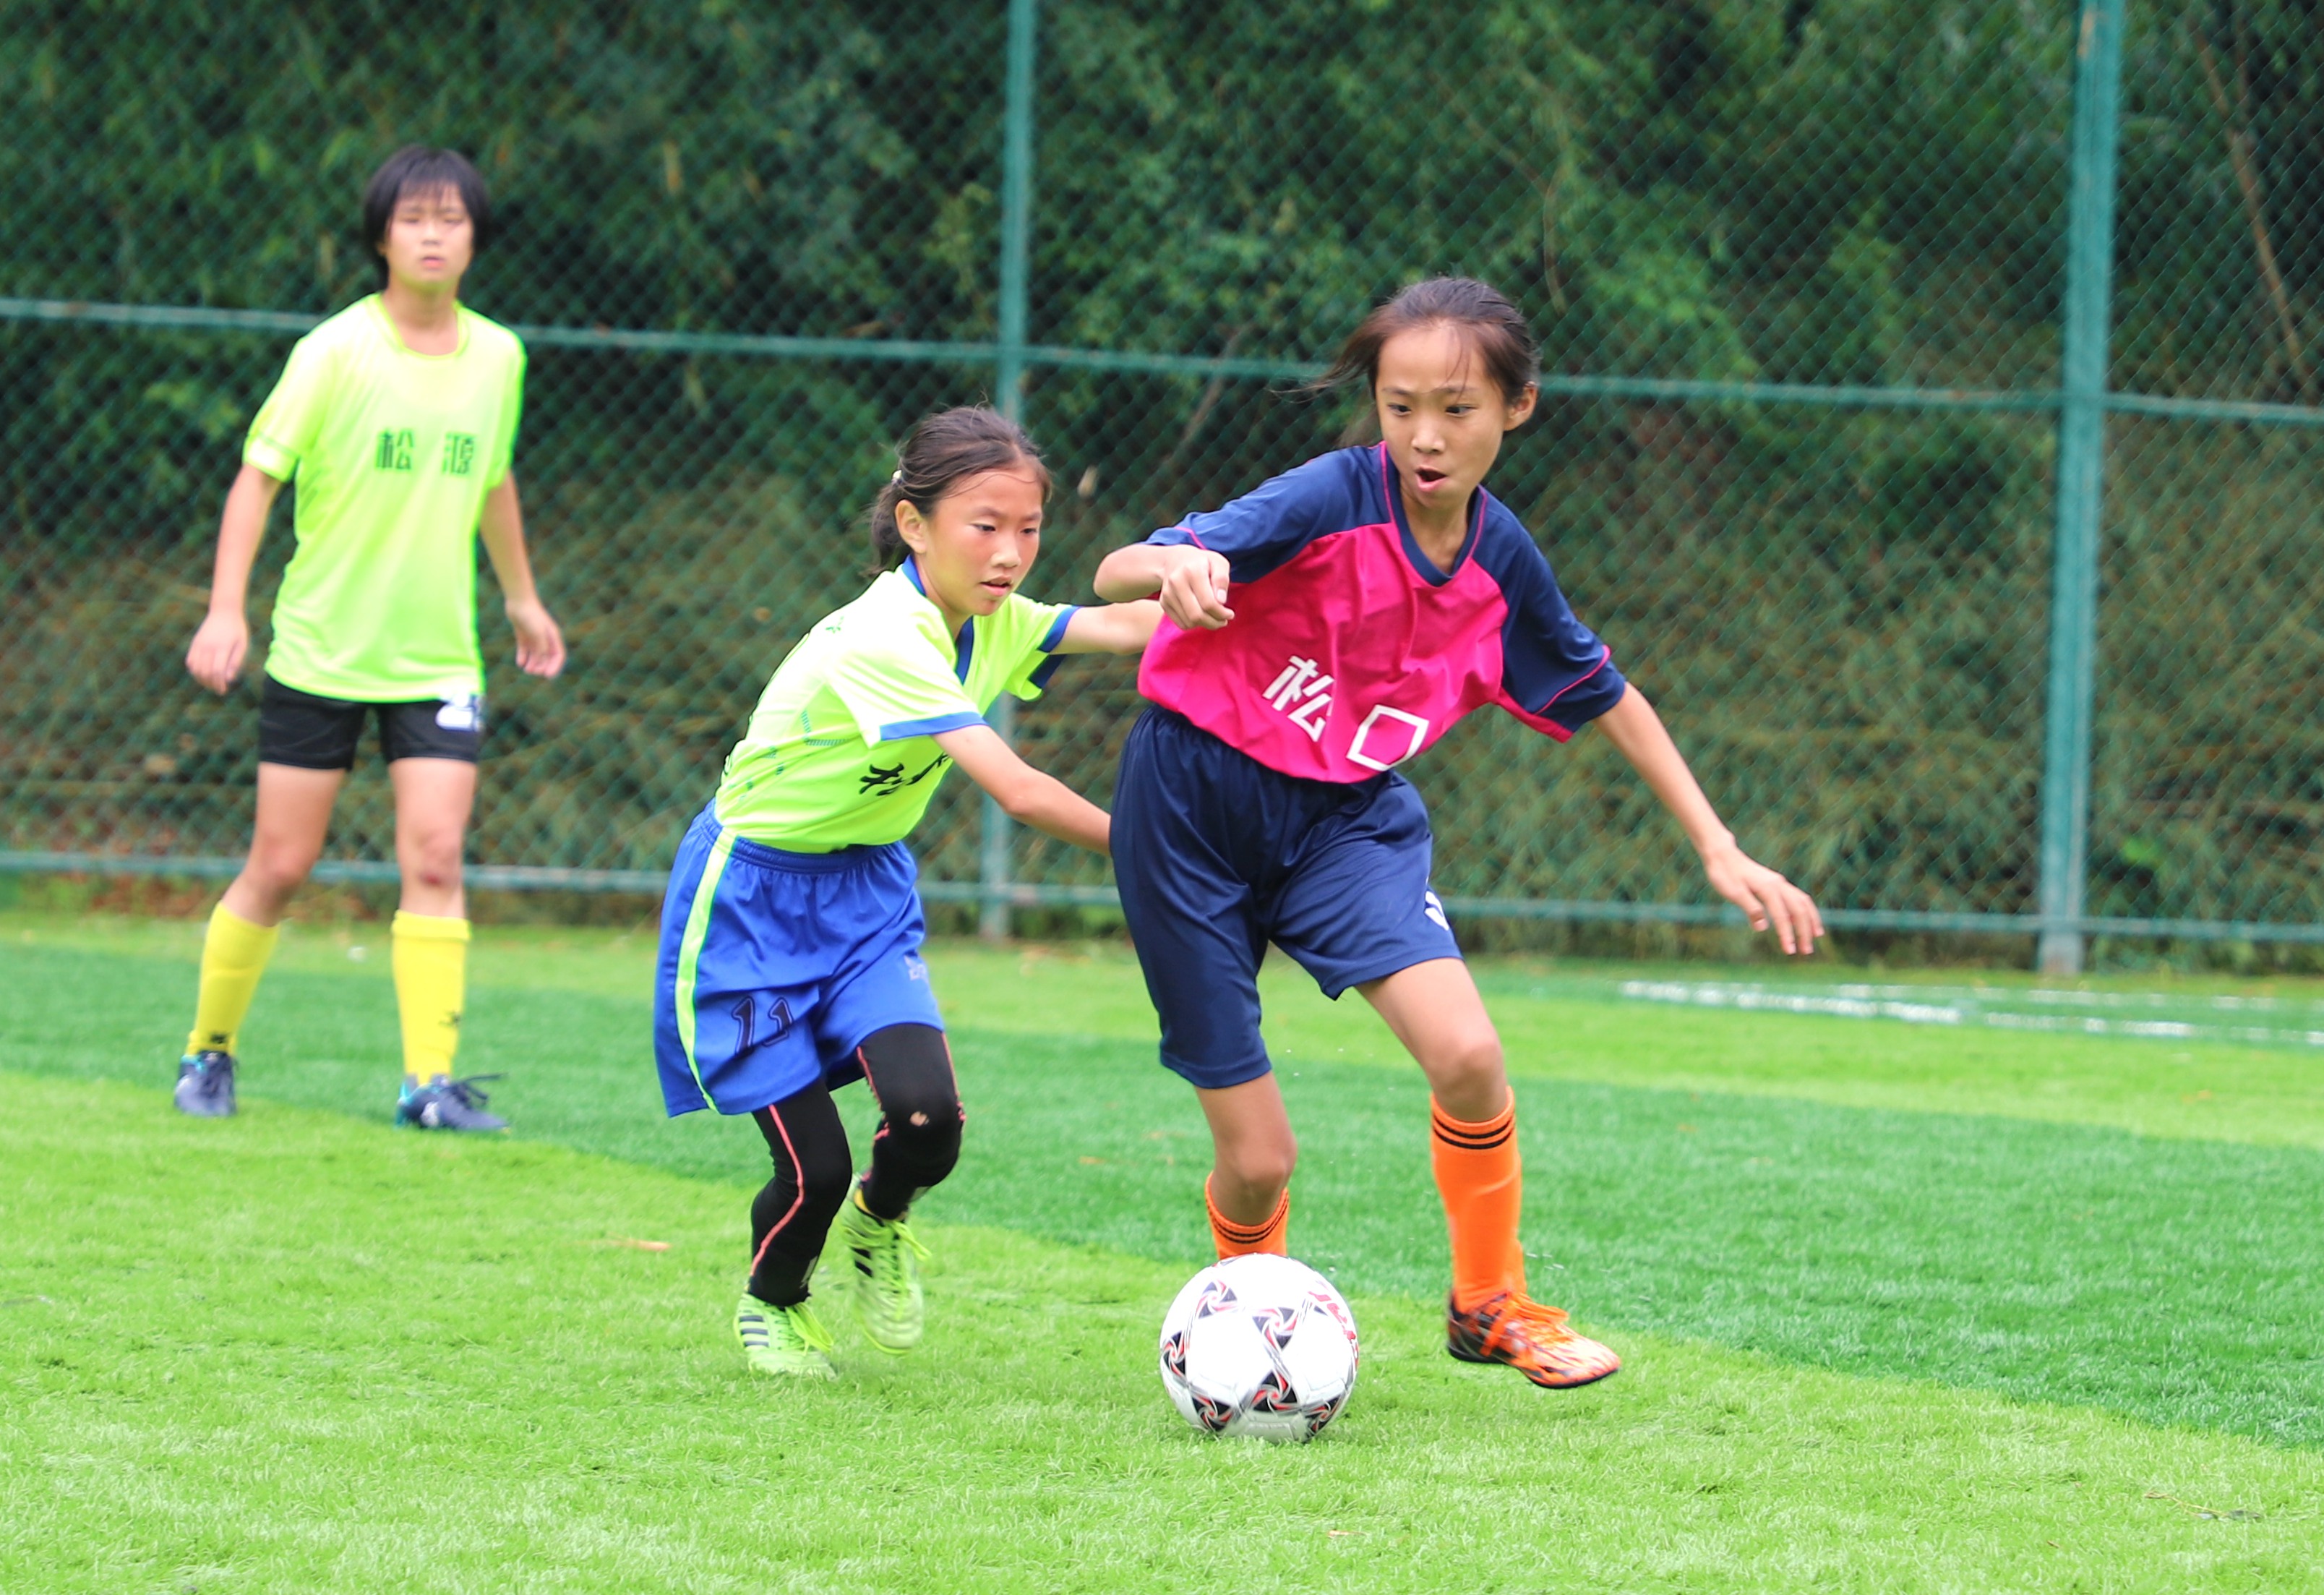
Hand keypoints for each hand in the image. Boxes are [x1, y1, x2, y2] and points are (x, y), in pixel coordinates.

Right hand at [185, 611, 248, 694]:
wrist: (224, 612)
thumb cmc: (237, 630)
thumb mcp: (242, 645)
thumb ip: (236, 662)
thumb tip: (229, 679)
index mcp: (223, 647)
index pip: (217, 671)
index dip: (219, 683)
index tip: (223, 691)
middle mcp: (209, 646)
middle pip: (205, 672)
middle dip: (211, 684)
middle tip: (218, 690)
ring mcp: (200, 644)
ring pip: (195, 668)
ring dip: (201, 680)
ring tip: (210, 684)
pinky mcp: (195, 643)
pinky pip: (190, 661)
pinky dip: (194, 671)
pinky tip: (201, 675)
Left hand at [507, 596, 566, 677]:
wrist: (519, 601)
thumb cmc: (531, 615)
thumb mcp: (538, 632)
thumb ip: (541, 646)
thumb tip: (542, 659)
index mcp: (553, 637)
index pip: (558, 656)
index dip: (555, 666)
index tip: (548, 676)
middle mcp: (545, 638)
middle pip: (546, 657)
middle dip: (541, 666)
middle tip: (533, 672)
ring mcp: (534, 637)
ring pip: (535, 655)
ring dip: (532, 663)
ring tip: (526, 669)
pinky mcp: (524, 635)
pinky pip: (525, 649)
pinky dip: (523, 657)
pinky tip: (520, 663)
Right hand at [1156, 547, 1232, 629]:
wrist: (1176, 560)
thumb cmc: (1202, 562)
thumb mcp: (1218, 563)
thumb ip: (1222, 580)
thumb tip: (1221, 601)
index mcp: (1192, 571)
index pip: (1208, 603)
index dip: (1222, 613)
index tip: (1230, 614)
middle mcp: (1176, 582)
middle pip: (1196, 615)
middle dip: (1214, 623)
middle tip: (1223, 621)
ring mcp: (1168, 593)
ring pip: (1189, 622)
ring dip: (1205, 624)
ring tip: (1213, 617)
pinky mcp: (1164, 602)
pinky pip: (1181, 623)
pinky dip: (1194, 624)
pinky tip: (1201, 615)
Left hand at [1702, 840, 1823, 955]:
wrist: (1722, 855)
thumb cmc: (1724, 875)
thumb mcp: (1733, 892)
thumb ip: (1750, 907)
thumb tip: (1762, 927)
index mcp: (1768, 888)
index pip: (1782, 915)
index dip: (1787, 934)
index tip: (1789, 951)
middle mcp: (1778, 884)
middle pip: (1800, 909)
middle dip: (1805, 930)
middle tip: (1806, 951)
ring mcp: (1779, 883)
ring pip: (1803, 902)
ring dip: (1810, 920)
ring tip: (1816, 936)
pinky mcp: (1777, 884)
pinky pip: (1797, 897)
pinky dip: (1804, 910)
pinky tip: (1803, 921)